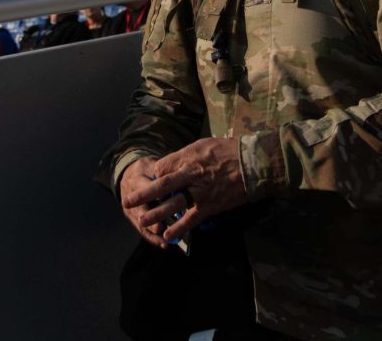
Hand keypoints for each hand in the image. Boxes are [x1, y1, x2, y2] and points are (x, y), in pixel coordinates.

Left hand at [122, 138, 247, 245]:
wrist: (253, 164)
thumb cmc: (229, 151)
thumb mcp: (203, 144)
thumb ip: (185, 155)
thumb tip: (169, 164)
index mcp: (188, 158)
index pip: (162, 167)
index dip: (153, 175)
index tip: (149, 180)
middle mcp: (191, 175)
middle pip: (162, 185)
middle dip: (143, 194)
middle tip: (127, 202)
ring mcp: (200, 192)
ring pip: (173, 204)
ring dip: (156, 214)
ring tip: (141, 221)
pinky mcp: (210, 206)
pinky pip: (191, 219)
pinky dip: (179, 228)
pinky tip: (167, 236)